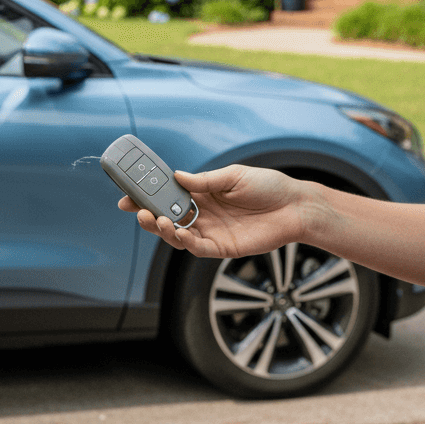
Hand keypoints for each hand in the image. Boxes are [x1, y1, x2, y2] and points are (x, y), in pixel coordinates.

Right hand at [117, 164, 310, 258]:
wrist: (295, 207)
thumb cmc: (268, 187)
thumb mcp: (234, 176)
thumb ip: (204, 180)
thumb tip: (177, 176)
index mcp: (202, 193)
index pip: (168, 195)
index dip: (148, 195)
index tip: (129, 193)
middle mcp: (203, 213)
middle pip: (167, 216)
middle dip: (147, 214)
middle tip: (136, 210)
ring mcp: (211, 231)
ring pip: (178, 235)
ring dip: (163, 229)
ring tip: (155, 220)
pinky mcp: (222, 247)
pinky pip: (198, 248)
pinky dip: (185, 242)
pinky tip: (180, 234)